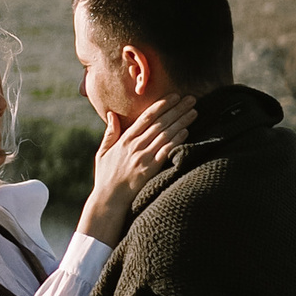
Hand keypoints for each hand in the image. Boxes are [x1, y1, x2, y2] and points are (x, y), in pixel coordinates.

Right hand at [79, 94, 192, 244]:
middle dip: (176, 109)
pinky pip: (166, 151)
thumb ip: (109, 133)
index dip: (162, 105)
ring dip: (181, 122)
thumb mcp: (102, 153)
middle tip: (191, 99)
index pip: (146, 117)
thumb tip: (111, 115)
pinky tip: (186, 132)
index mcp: (124, 140)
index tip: (174, 96)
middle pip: (160, 123)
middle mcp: (135, 146)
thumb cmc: (106, 177)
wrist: (109, 199)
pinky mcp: (151, 169)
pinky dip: (177, 140)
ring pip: (166, 134)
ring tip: (193, 112)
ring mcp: (144, 157)